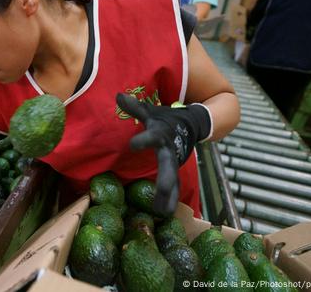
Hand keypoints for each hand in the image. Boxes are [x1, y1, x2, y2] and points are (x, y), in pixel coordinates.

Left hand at [116, 93, 211, 215]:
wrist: (192, 124)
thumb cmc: (165, 119)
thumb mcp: (151, 111)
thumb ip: (135, 107)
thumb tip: (118, 95)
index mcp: (161, 135)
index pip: (152, 137)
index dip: (143, 139)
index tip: (132, 144)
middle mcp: (170, 150)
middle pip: (168, 166)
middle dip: (166, 180)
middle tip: (161, 192)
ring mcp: (175, 162)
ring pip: (174, 182)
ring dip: (168, 197)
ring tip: (162, 213)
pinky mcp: (176, 170)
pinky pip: (173, 187)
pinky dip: (170, 200)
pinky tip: (165, 215)